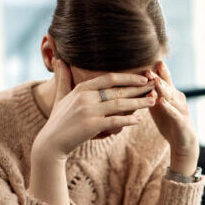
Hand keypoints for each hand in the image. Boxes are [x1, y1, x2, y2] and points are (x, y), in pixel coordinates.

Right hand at [33, 58, 156, 160]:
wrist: (50, 144)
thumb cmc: (58, 121)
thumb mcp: (60, 97)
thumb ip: (64, 78)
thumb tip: (59, 59)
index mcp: (82, 89)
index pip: (109, 78)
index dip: (128, 77)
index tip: (143, 76)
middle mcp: (86, 97)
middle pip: (118, 90)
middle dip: (138, 88)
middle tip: (154, 85)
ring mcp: (88, 111)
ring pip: (120, 104)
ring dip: (139, 102)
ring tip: (153, 100)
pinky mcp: (92, 126)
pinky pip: (115, 121)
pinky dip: (128, 120)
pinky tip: (139, 119)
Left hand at [146, 61, 198, 175]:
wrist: (183, 142)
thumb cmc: (169, 122)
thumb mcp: (158, 107)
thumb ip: (150, 95)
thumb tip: (137, 83)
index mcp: (171, 94)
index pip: (165, 79)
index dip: (159, 70)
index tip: (150, 59)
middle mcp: (178, 98)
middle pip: (167, 86)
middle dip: (158, 77)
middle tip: (148, 69)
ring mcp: (181, 109)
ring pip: (171, 97)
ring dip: (163, 89)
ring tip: (155, 81)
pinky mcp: (181, 122)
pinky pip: (174, 113)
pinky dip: (167, 107)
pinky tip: (161, 102)